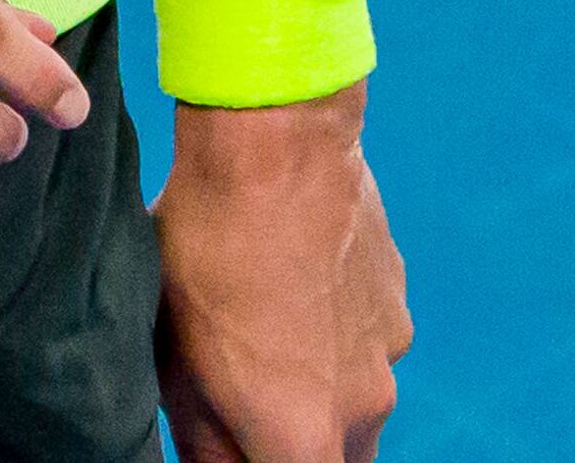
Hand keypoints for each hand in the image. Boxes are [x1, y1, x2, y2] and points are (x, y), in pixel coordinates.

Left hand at [150, 84, 409, 462]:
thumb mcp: (178, 363)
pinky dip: (335, 340)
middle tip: (241, 400)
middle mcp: (363, 408)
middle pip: (337, 462)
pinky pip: (367, 347)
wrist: (276, 145)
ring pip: (354, 405)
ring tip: (261, 329)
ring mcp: (389, 353)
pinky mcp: (396, 304)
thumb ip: (205, 443)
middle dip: (294, 446)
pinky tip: (291, 288)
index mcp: (303, 436)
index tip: (238, 445)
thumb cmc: (210, 254)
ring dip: (317, 393)